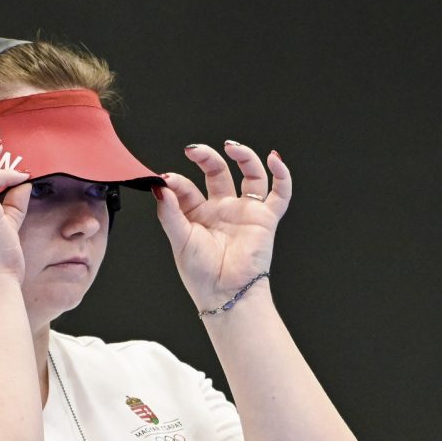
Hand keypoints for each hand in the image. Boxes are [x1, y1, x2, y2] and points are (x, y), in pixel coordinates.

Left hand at [153, 141, 290, 309]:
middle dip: (207, 157)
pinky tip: (275, 159)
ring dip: (244, 157)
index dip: (177, 181)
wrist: (225, 293)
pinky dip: (281, 174)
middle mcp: (222, 208)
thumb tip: (159, 186)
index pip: (187, 187)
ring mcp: (245, 211)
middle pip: (218, 172)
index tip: (166, 179)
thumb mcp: (179, 238)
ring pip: (250, 175)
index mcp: (198, 213)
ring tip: (232, 147)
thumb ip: (169, 211)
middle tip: (193, 150)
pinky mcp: (265, 219)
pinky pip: (280, 193)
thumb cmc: (200, 272)